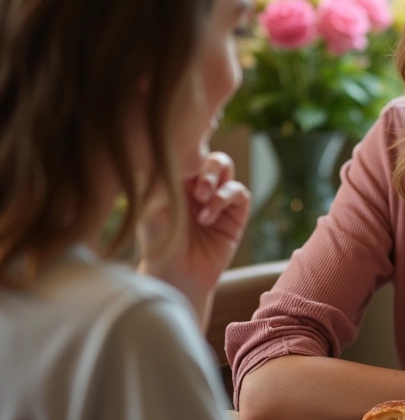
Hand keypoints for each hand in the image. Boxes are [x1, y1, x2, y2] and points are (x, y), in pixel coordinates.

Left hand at [138, 152, 250, 317]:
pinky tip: (207, 216)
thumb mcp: (151, 205)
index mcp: (177, 178)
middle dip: (205, 166)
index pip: (189, 150)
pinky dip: (224, 198)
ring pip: (226, 168)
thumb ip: (159, 174)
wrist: (175, 275)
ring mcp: (217, 198)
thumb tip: (160, 143)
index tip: (181, 153)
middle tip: (196, 188)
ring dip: (214, 180)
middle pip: (210, 154)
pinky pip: (239, 192)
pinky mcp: (235, 215)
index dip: (190, 146)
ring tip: (201, 201)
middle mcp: (198, 185)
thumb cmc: (157, 241)